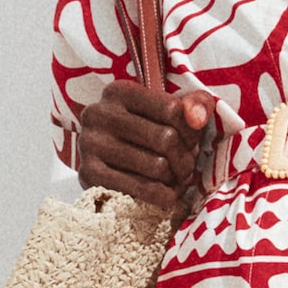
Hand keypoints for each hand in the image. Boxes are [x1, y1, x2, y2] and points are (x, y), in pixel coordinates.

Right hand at [75, 81, 209, 213]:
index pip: (172, 109)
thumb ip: (193, 105)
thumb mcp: (164, 112)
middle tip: (186, 167)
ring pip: (157, 167)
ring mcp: (90, 145)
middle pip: (166, 139)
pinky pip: (142, 190)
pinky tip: (167, 195)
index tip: (191, 142)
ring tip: (176, 180)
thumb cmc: (141, 135)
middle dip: (185, 158)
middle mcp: (99, 114)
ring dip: (176, 179)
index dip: (192, 130)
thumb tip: (199, 118)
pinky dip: (163, 196)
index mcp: (118, 92)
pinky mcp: (89, 176)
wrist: (103, 165)